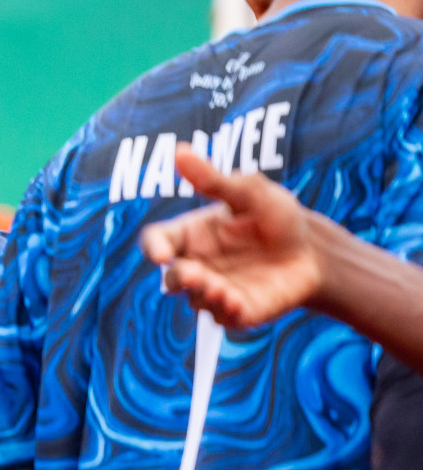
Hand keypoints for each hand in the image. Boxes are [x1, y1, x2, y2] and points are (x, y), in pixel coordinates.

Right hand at [139, 147, 325, 328]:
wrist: (313, 251)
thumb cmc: (275, 217)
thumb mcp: (249, 192)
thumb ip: (214, 180)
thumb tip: (180, 151)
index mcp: (190, 236)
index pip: (158, 242)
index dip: (155, 248)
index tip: (160, 253)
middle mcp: (196, 265)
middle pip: (172, 278)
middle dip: (180, 278)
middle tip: (194, 275)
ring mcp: (214, 291)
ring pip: (195, 300)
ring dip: (205, 296)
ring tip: (222, 290)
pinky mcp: (236, 312)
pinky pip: (222, 319)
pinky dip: (226, 313)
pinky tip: (236, 304)